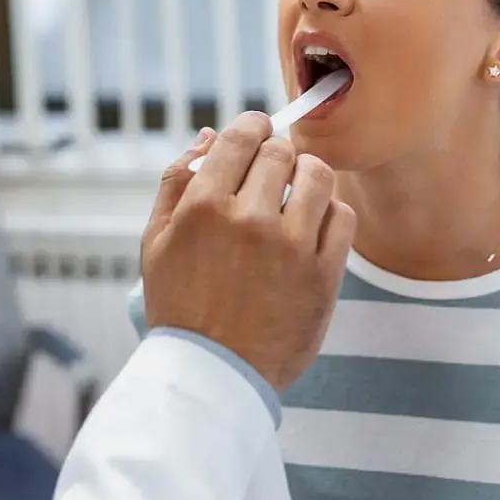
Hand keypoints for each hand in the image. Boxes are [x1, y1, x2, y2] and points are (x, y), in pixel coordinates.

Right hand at [141, 113, 356, 391]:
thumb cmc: (180, 305)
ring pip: (318, 175)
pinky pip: (342, 217)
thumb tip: (208, 135)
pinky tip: (312, 227)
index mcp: (204, 206)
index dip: (253, 126)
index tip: (258, 132)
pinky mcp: (322, 275)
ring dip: (308, 177)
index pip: (241, 136)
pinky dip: (330, 213)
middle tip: (271, 175)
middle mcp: (249, 219)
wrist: (213, 373)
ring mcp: (289, 247)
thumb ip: (177, 180)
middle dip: (276, 155)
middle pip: (281, 152)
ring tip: (297, 195)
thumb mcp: (157, 240)